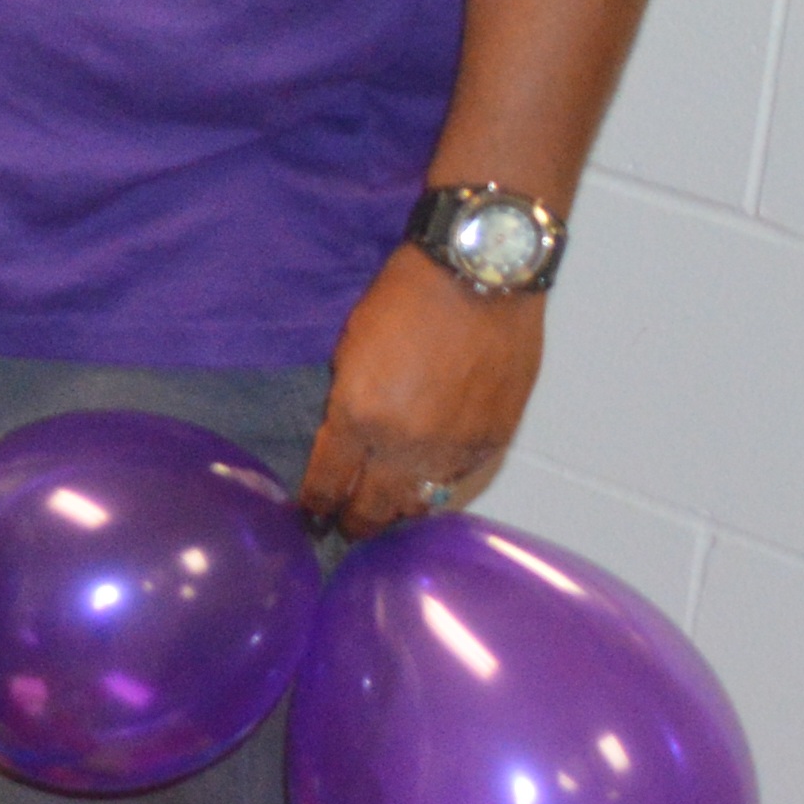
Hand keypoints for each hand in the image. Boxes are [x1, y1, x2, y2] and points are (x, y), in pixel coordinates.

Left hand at [301, 248, 544, 538]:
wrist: (479, 274)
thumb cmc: (406, 298)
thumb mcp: (351, 349)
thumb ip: (347, 405)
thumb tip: (349, 442)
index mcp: (357, 418)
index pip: (328, 483)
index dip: (317, 504)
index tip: (311, 514)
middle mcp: (404, 445)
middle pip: (373, 510)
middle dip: (355, 523)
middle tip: (346, 528)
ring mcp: (452, 449)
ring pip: (419, 505)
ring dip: (399, 512)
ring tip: (387, 515)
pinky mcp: (492, 442)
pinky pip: (459, 484)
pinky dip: (440, 489)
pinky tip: (428, 488)